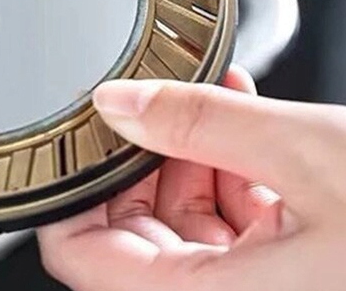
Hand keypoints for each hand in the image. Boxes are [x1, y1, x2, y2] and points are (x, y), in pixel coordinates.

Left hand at [37, 65, 345, 289]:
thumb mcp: (305, 153)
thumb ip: (201, 123)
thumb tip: (119, 104)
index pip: (82, 259)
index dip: (63, 193)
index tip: (67, 138)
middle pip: (138, 237)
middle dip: (141, 160)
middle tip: (151, 103)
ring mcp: (269, 290)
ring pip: (192, 227)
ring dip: (195, 154)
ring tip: (214, 97)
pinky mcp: (302, 275)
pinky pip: (241, 229)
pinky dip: (238, 172)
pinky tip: (248, 120)